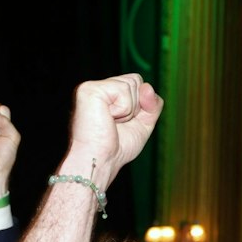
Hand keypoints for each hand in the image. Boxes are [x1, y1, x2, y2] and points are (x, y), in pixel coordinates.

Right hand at [65, 74, 162, 189]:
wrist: (100, 162)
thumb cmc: (116, 149)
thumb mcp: (143, 124)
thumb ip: (152, 104)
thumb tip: (147, 86)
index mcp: (106, 95)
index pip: (136, 83)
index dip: (140, 104)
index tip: (122, 124)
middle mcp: (97, 88)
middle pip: (135, 80)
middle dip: (135, 106)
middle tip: (116, 124)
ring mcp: (91, 87)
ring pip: (131, 83)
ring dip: (128, 110)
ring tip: (111, 123)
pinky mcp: (89, 90)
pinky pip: (123, 89)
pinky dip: (122, 109)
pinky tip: (107, 118)